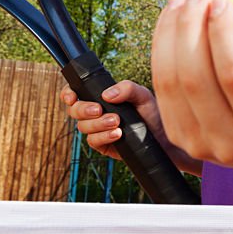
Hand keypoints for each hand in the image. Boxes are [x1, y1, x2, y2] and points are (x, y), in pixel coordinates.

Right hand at [60, 80, 187, 168]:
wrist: (164, 139)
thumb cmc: (153, 114)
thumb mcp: (143, 96)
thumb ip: (127, 88)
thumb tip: (106, 94)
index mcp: (102, 97)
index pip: (77, 92)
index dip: (68, 94)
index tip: (72, 97)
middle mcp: (97, 112)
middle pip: (74, 110)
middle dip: (83, 109)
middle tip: (99, 109)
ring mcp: (98, 129)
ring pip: (83, 127)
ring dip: (97, 124)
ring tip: (117, 122)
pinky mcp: (103, 145)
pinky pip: (93, 141)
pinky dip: (104, 136)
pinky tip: (117, 134)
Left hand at [151, 0, 232, 173]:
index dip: (224, 35)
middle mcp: (226, 144)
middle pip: (196, 80)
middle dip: (189, 28)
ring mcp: (196, 144)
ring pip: (171, 82)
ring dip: (169, 33)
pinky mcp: (176, 137)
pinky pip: (162, 86)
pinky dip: (161, 48)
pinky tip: (171, 17)